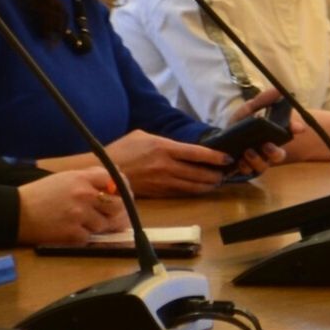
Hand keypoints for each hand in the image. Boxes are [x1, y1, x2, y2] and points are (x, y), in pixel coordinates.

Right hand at [15, 170, 127, 244]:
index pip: (116, 180)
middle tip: (111, 215)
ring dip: (98, 226)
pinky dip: (84, 237)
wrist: (16, 212)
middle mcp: (84, 194)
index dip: (122, 189)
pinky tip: (73, 231)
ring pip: (105, 223)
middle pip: (118, 204)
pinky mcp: (72, 233)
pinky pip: (90, 237)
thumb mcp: (66, 177)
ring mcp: (79, 214)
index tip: (121, 195)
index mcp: (83, 178)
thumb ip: (90, 178)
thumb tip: (115, 182)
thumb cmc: (41, 194)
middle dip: (117, 210)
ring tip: (84, 223)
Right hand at [104, 130, 234, 195]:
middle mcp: (165, 166)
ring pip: (192, 186)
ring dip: (207, 185)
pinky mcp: (156, 193)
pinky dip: (192, 191)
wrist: (101, 171)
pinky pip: (180, 193)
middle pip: (198, 173)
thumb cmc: (122, 150)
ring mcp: (161, 182)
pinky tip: (200, 189)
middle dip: (215, 174)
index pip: (197, 153)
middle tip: (226, 172)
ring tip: (217, 182)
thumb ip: (165, 141)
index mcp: (164, 148)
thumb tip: (182, 147)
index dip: (215, 157)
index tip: (227, 158)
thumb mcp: (143, 136)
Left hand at [221, 88, 288, 176]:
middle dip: (275, 152)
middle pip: (279, 156)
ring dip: (257, 160)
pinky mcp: (244, 169)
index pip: (289, 133)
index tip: (298, 128)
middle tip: (266, 145)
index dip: (294, 130)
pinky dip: (245, 167)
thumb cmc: (238, 124)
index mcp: (272, 135)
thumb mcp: (249, 109)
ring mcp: (256, 161)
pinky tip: (239, 160)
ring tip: (248, 151)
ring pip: (263, 166)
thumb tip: (279, 90)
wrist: (218, 138)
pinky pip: (248, 172)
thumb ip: (263, 100)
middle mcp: (267, 150)